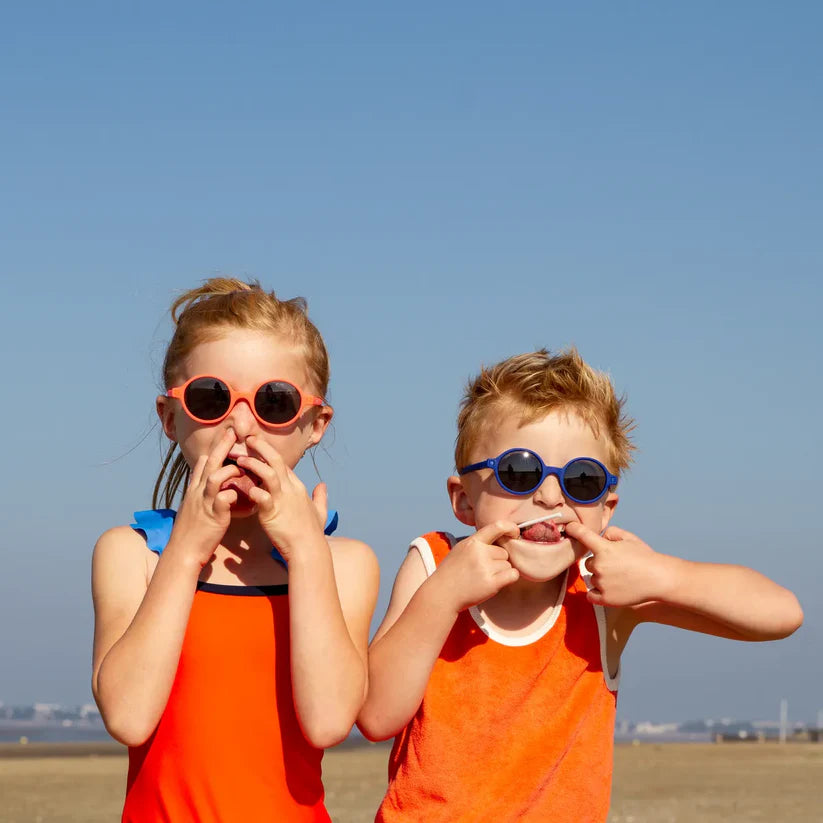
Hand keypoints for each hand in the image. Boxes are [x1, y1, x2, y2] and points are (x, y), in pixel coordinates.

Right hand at [168, 428, 239, 566]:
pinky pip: (223, 499)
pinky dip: (233, 494)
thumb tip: (211, 485)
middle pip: (210, 463)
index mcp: (194, 490)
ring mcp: (205, 503)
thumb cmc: (192, 531)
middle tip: (233, 431)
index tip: (225, 434)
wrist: (183, 552)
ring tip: (242, 468)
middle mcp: (198, 493)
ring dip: (230, 470)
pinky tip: (242, 495)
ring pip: (215, 478)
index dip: (214, 448)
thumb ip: (203, 494)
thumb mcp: (195, 507)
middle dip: (221, 446)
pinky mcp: (213, 516)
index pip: (203, 463)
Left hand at [236, 435, 325, 559]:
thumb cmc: (312, 532)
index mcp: (298, 487)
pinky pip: (261, 496)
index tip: (258, 446)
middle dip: (262, 447)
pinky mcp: (273, 512)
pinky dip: (252, 490)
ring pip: (268, 473)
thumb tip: (323, 485)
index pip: (283, 464)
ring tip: (239, 459)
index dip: (270, 453)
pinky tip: (242, 487)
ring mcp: (282, 499)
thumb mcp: (320, 511)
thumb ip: (321, 497)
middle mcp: (290, 489)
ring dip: (253, 464)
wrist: (309, 549)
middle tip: (248, 438)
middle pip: (276, 460)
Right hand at [433, 521, 520, 612]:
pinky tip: (499, 581)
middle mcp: (479, 552)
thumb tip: (498, 539)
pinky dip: (510, 578)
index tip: (515, 532)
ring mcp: (485, 567)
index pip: (496, 527)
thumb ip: (477, 543)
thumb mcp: (460, 550)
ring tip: (484, 577)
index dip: (510, 527)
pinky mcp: (491, 583)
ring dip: (501, 572)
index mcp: (472, 542)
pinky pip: (512, 574)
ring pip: (508, 564)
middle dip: (498, 561)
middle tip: (483, 570)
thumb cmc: (451, 573)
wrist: (442, 594)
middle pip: (504, 552)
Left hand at [564, 522, 674, 606]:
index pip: (582, 535)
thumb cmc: (645, 557)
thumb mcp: (629, 538)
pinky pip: (591, 595)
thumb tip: (600, 537)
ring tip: (619, 577)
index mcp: (604, 549)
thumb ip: (611, 533)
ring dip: (600, 577)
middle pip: (588, 563)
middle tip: (615, 565)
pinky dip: (596, 593)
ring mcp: (601, 583)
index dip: (574, 529)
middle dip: (598, 563)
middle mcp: (599, 566)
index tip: (569, 528)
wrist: (659, 579)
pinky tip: (607, 589)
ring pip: (592, 578)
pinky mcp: (605, 599)